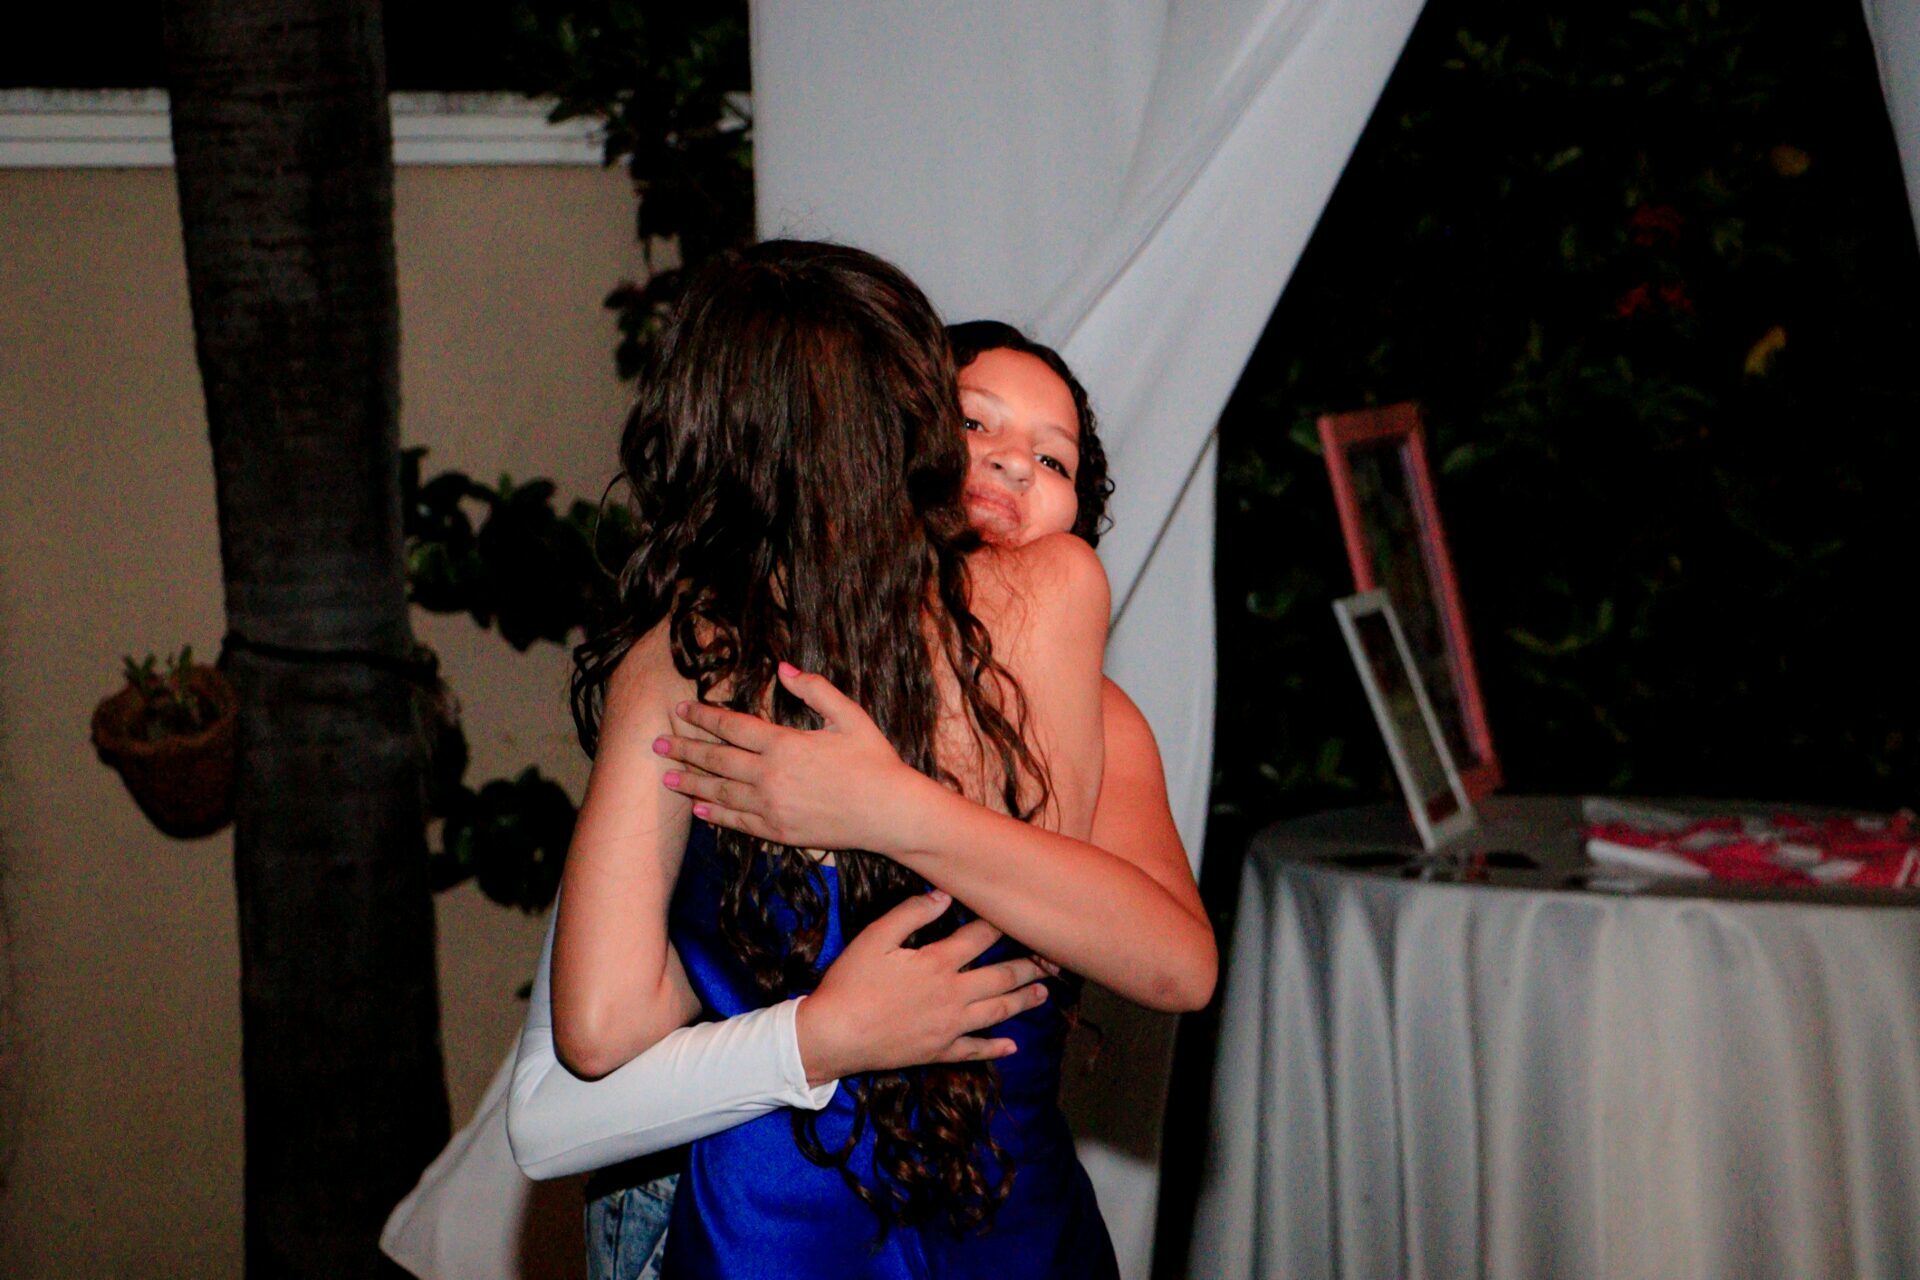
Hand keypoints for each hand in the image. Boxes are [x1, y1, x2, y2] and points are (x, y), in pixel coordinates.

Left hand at [655, 662, 927, 853]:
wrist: (889, 813)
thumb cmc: (874, 761)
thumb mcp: (849, 716)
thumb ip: (814, 689)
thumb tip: (783, 668)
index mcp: (784, 744)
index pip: (732, 727)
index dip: (703, 717)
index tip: (681, 711)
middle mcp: (770, 776)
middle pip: (716, 760)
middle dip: (683, 750)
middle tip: (656, 745)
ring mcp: (772, 807)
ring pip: (720, 793)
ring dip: (690, 783)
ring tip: (665, 777)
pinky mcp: (779, 832)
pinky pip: (738, 822)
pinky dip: (715, 814)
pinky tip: (698, 809)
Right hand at [794, 890, 1049, 1085]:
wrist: (833, 1036)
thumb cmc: (849, 984)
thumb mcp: (874, 938)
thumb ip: (910, 914)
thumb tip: (943, 896)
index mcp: (937, 963)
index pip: (979, 938)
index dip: (1002, 925)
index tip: (1025, 917)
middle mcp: (951, 995)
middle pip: (1000, 977)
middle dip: (1028, 966)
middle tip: (1054, 960)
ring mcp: (947, 1026)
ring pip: (995, 1012)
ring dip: (1022, 1002)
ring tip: (1043, 994)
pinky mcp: (937, 1051)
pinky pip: (973, 1050)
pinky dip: (994, 1048)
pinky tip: (1011, 1046)